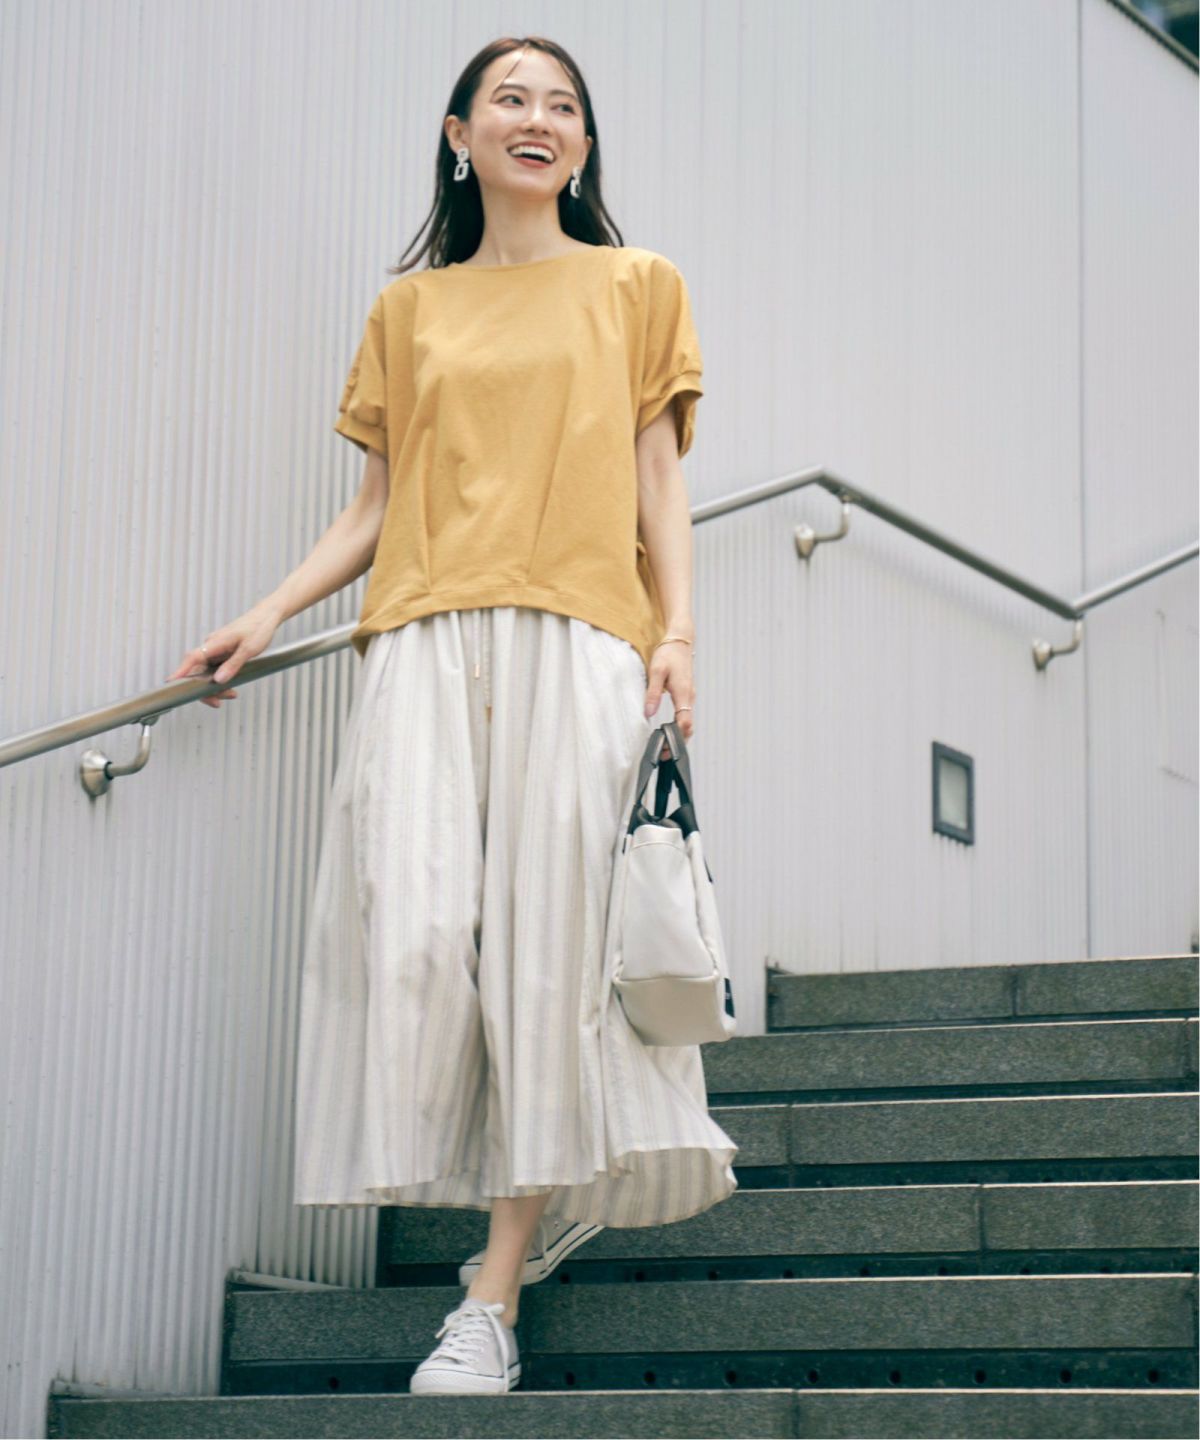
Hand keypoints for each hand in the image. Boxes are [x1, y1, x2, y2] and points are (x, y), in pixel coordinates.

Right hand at [166, 603, 280, 709]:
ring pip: (206, 672)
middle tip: (217, 702)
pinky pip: (214, 670)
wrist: (266, 616)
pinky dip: (220, 680)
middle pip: (197, 670)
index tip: (170, 683)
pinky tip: (230, 688)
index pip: (192, 658)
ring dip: (215, 687)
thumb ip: (234, 664)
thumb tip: (218, 680)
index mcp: (215, 642)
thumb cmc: (259, 628)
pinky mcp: (221, 653)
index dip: (181, 672)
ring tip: (231, 695)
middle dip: (204, 688)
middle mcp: (211, 646)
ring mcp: (215, 650)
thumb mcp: (249, 649)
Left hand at [643, 639, 693, 758]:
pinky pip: (685, 715)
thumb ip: (653, 693)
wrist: (680, 640)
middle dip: (678, 742)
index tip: (666, 749)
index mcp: (684, 693)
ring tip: (663, 747)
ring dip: (678, 736)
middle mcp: (690, 697)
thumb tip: (649, 714)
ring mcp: (690, 696)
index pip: (684, 722)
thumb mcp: (656, 671)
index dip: (677, 738)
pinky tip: (667, 732)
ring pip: (687, 722)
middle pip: (688, 727)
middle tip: (663, 755)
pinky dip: (678, 727)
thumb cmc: (668, 654)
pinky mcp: (686, 695)